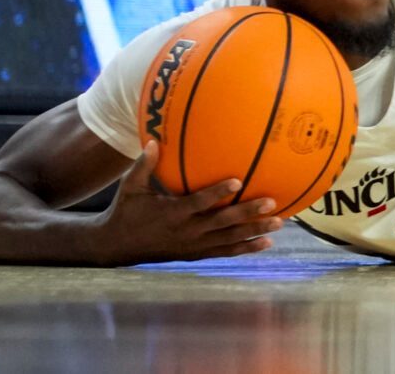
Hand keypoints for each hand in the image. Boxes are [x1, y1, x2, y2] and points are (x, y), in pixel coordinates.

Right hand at [94, 141, 280, 264]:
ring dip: (254, 231)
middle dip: (248, 213)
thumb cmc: (125, 210)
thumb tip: (152, 139)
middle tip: (272, 202)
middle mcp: (186, 231)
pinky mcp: (195, 254)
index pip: (199, 202)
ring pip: (229, 240)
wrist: (115, 246)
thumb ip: (143, 165)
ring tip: (278, 223)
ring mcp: (193, 245)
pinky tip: (265, 244)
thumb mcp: (130, 186)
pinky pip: (224, 252)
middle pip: (222, 222)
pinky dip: (245, 248)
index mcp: (172, 213)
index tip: (238, 181)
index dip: (218, 192)